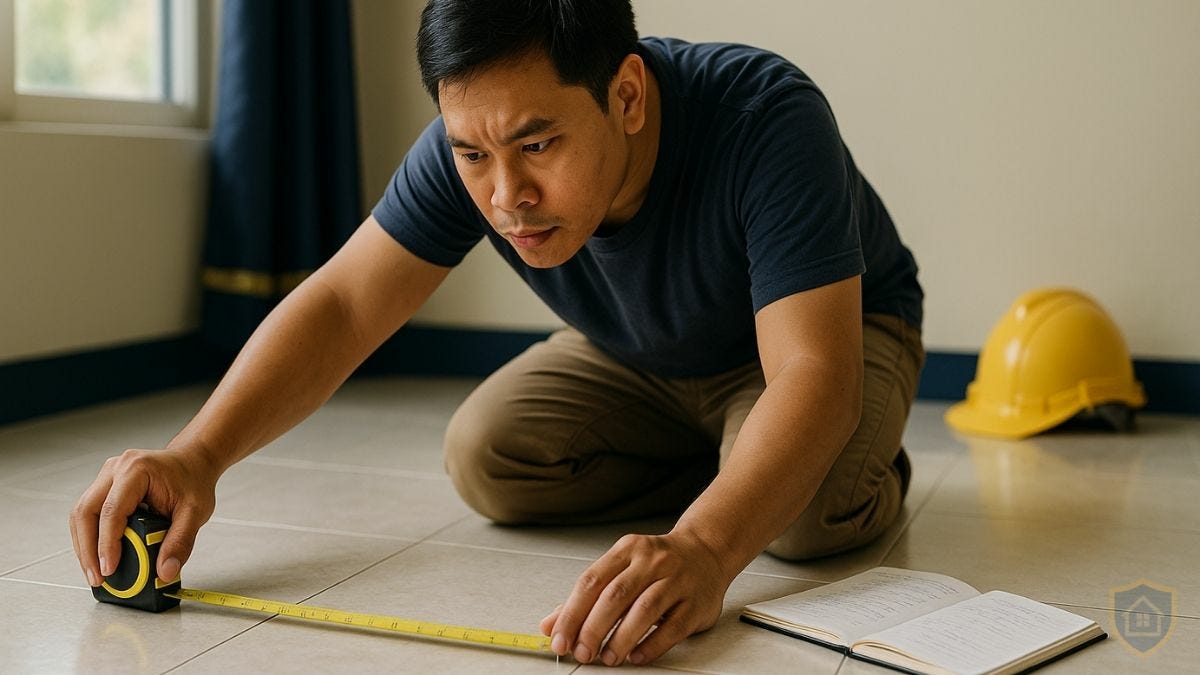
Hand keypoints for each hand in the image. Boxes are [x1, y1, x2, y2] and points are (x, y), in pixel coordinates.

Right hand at [69, 447, 219, 588]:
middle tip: (97, 578)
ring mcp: (107, 476)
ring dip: (85, 546)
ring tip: (96, 573)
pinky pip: (89, 514)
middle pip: (86, 512)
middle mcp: (115, 469)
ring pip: (81, 514)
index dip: (106, 543)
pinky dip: (90, 537)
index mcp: (136, 470)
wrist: (193, 461)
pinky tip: (98, 557)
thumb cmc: (193, 480)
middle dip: (88, 549)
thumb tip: (165, 572)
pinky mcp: (104, 486)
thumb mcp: (195, 512)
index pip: (112, 510)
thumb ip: (181, 542)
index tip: (108, 569)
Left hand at [539, 530, 731, 665]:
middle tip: (582, 652)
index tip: (559, 638)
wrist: (707, 552)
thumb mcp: (620, 569)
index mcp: (628, 550)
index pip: (591, 581)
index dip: (571, 613)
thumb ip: (586, 597)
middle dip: (593, 628)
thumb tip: (550, 625)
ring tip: (607, 657)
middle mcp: (652, 561)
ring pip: (644, 610)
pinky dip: (651, 645)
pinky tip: (636, 655)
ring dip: (620, 638)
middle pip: (615, 595)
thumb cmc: (658, 564)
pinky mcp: (695, 603)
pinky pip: (671, 628)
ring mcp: (677, 580)